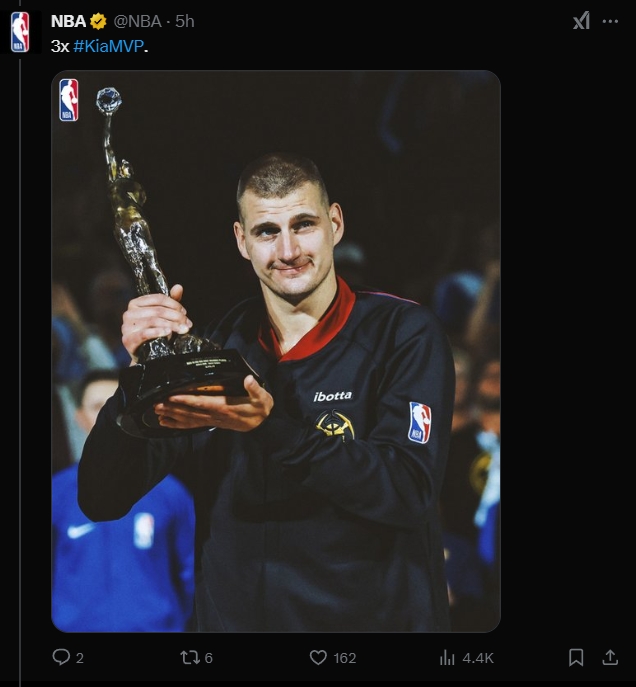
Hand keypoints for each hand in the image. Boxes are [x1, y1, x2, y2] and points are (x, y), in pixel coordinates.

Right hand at [121, 284, 191, 362]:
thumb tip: (179, 287)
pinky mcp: (128, 339)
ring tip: (182, 330)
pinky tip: (168, 333)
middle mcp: (129, 313)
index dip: (174, 304)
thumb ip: (171, 302)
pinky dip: (158, 332)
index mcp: (136, 303)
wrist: (145, 354)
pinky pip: (144, 333)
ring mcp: (126, 326)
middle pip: (157, 310)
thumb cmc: (155, 332)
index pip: (158, 298)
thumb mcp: (164, 315)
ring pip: (153, 321)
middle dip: (176, 317)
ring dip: (171, 325)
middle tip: (187, 324)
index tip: (184, 313)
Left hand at [153, 375, 272, 431]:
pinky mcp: (212, 422)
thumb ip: (254, 388)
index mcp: (225, 406)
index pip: (202, 403)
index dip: (187, 400)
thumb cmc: (260, 408)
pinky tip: (167, 423)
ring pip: (189, 419)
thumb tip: (248, 379)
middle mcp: (216, 415)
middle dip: (173, 408)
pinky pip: (193, 425)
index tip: (173, 396)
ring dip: (173, 416)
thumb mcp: (262, 397)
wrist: (263, 425)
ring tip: (157, 412)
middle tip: (156, 403)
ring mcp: (213, 420)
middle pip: (191, 412)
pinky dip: (179, 424)